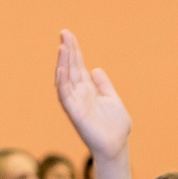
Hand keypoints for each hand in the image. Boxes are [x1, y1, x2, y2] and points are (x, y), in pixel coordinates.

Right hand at [54, 30, 131, 160]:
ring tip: (63, 47)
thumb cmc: (115, 127)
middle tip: (64, 32)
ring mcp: (75, 102)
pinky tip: (62, 68)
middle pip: (70, 68)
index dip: (74, 50)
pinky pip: (64, 95)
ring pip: (65, 79)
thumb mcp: (112, 99)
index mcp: (88, 89)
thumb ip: (103, 85)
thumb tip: (96, 69)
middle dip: (67, 50)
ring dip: (63, 63)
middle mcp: (79, 94)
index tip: (68, 35)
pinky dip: (62, 81)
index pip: (78, 66)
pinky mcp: (74, 112)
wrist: (116, 146)